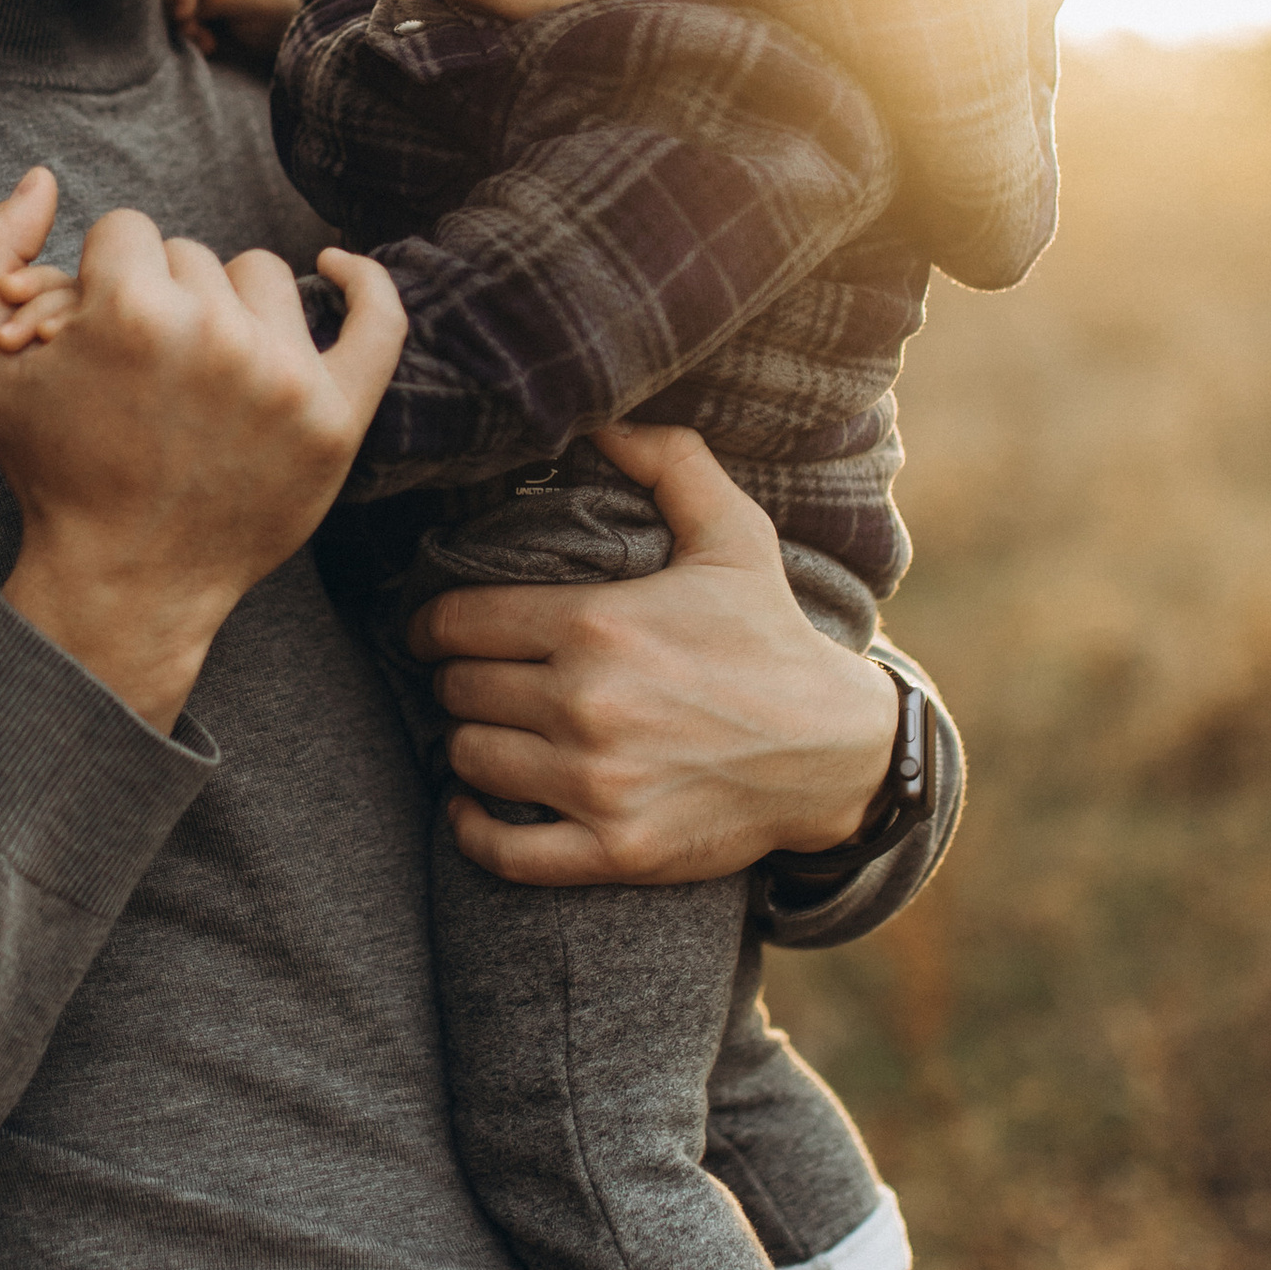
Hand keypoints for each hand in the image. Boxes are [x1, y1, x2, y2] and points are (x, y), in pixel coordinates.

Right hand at [0, 169, 405, 730]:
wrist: (124, 580)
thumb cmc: (50, 469)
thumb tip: (43, 177)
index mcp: (130, 310)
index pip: (126, 231)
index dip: (100, 280)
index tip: (93, 337)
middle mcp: (215, 333)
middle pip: (189, 254)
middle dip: (157, 299)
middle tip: (139, 374)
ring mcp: (285, 376)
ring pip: (259, 274)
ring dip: (226, 306)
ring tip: (195, 374)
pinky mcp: (335, 417)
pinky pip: (378, 319)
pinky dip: (363, 283)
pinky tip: (335, 266)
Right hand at [164, 0, 305, 66]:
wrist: (277, 21)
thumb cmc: (276, 6)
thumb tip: (191, 7)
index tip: (183, 16)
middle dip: (180, 9)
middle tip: (208, 42)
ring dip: (177, 22)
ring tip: (209, 45)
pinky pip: (163, 8)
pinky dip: (174, 28)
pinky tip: (197, 43)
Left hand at [412, 421, 898, 885]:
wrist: (837, 752)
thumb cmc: (773, 637)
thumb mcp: (733, 535)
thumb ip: (669, 463)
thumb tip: (603, 419)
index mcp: (598, 624)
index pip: (459, 621)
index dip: (433, 624)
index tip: (433, 631)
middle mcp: (586, 704)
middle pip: (458, 690)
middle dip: (457, 680)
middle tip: (475, 679)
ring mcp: (597, 783)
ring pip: (470, 759)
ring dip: (470, 745)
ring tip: (489, 731)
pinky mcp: (613, 848)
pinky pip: (502, 850)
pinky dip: (474, 830)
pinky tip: (473, 807)